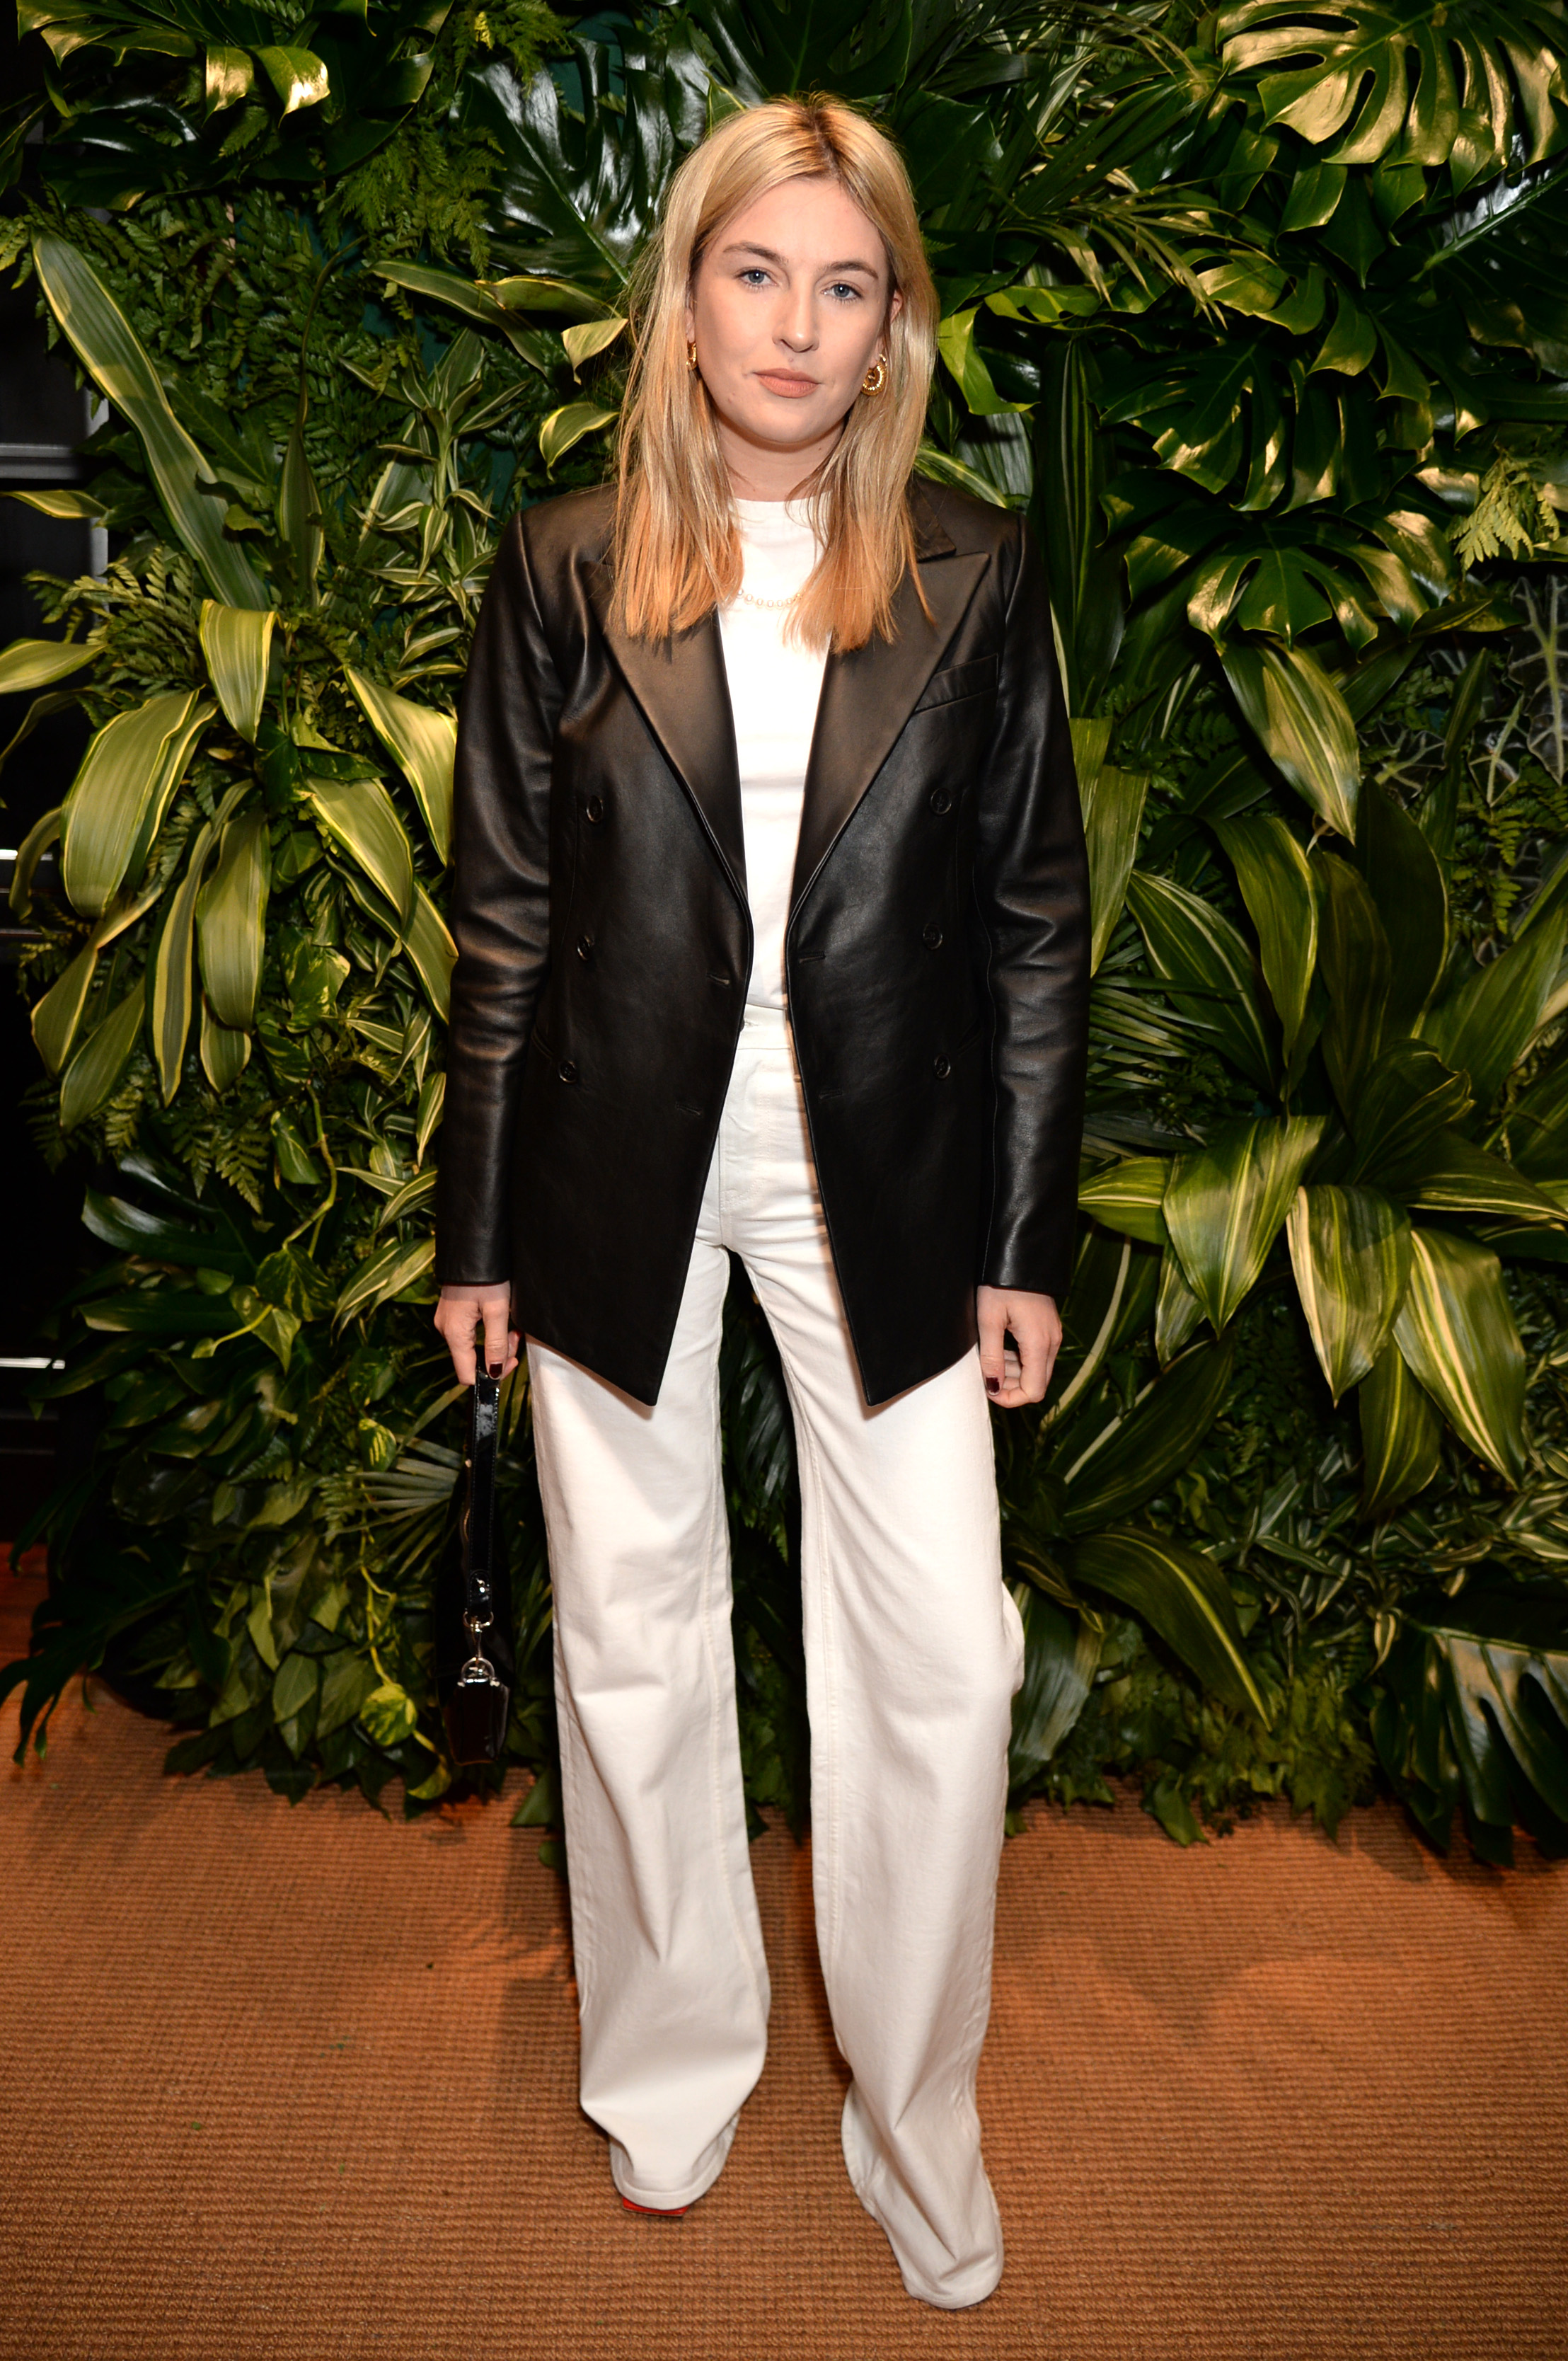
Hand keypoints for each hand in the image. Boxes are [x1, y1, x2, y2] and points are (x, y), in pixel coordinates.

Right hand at [434, 1283, 519, 1384]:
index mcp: (454, 1334)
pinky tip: (501, 1320)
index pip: (467, 1375)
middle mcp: (446, 1331)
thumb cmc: (486, 1276)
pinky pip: (469, 1334)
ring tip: (511, 1326)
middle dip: (498, 1355)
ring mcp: (447, 1322)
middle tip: (515, 1336)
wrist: (472, 1247)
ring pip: (473, 1347)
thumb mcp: (497, 1311)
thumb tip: (496, 1373)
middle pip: (472, 1361)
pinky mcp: (452, 1314)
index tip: (512, 1362)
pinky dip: (487, 1332)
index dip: (491, 1375)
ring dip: (495, 1342)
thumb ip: (496, 1344)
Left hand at [976, 1285, 1060, 1408]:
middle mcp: (1052, 1342)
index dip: (1010, 1398)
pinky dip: (1021, 1360)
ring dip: (1014, 1373)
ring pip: (1038, 1370)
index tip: (988, 1389)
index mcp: (1039, 1344)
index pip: (1034, 1391)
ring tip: (991, 1357)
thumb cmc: (1000, 1284)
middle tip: (987, 1373)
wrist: (1018, 1255)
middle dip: (1011, 1386)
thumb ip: (992, 1357)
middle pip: (1037, 1383)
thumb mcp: (989, 1321)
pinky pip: (1038, 1355)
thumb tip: (992, 1387)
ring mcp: (1053, 1334)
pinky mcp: (1049, 1328)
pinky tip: (1003, 1347)